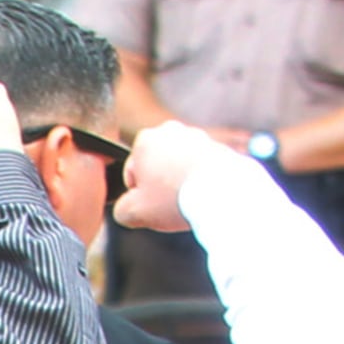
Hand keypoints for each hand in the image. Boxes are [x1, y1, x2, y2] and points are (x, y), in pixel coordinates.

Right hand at [113, 120, 222, 234]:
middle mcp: (172, 131)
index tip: (149, 204)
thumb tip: (127, 209)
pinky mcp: (219, 146)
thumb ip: (120, 209)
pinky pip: (202, 168)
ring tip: (188, 200)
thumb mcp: (132, 212)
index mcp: (145, 140)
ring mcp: (198, 136)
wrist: (223, 193)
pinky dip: (201, 180)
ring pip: (180, 166)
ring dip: (180, 182)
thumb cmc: (175, 198)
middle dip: (160, 184)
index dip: (138, 193)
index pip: (131, 172)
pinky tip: (203, 195)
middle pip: (157, 166)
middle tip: (168, 203)